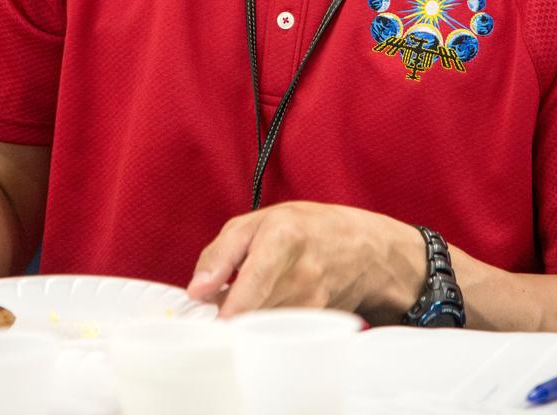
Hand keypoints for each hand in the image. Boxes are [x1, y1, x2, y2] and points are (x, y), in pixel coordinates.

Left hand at [186, 201, 424, 319]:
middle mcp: (302, 270)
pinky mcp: (317, 323)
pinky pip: (279, 332)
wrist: (360, 248)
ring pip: (264, 324)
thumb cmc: (302, 228)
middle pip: (254, 308)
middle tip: (213, 314)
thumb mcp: (255, 223)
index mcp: (283, 235)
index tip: (218, 322)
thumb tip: (197, 290)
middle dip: (229, 315)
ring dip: (246, 321)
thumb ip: (221, 252)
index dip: (236, 304)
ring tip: (239, 306)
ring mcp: (314, 300)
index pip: (258, 277)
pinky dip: (264, 326)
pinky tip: (263, 311)